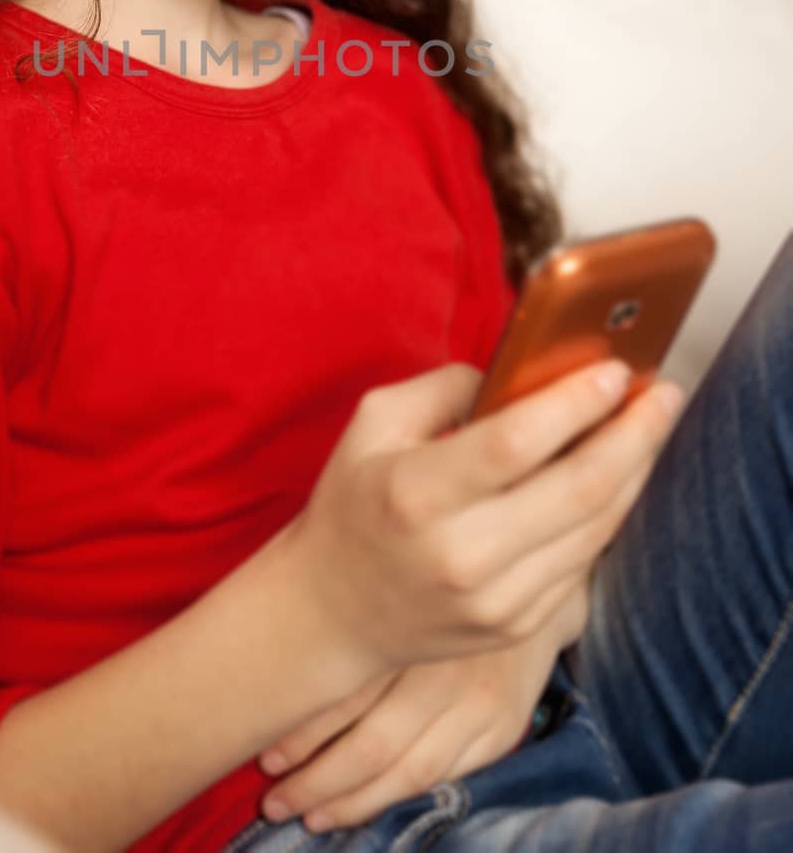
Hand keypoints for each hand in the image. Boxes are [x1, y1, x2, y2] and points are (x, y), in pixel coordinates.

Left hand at [256, 578, 589, 834]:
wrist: (528, 568)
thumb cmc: (436, 566)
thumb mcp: (391, 566)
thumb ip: (349, 612)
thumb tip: (275, 661)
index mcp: (411, 622)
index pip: (348, 693)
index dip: (302, 734)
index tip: (265, 756)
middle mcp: (448, 666)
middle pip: (374, 744)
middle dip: (317, 781)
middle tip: (275, 801)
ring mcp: (482, 702)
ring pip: (410, 772)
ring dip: (353, 801)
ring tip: (309, 816)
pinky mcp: (504, 726)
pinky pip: (445, 774)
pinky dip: (399, 795)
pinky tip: (364, 804)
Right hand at [285, 356, 681, 676]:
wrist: (335, 611)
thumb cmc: (354, 502)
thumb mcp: (374, 422)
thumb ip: (445, 386)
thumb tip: (520, 370)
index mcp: (417, 492)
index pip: (516, 444)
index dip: (575, 405)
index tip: (615, 370)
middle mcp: (460, 553)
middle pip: (577, 489)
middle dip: (633, 434)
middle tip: (662, 392)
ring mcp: (495, 599)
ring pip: (594, 528)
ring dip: (634, 471)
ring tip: (651, 424)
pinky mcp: (517, 627)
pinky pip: (583, 560)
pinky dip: (610, 512)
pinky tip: (620, 474)